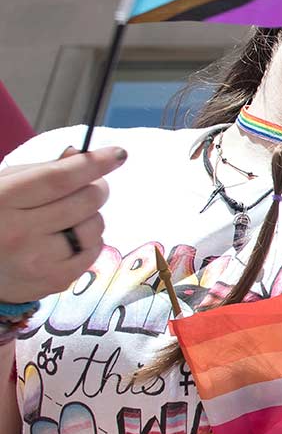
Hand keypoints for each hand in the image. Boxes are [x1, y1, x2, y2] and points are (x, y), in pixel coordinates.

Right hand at [0, 146, 124, 303]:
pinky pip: (94, 251)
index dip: (93, 164)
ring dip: (92, 216)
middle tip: (92, 186)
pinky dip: (90, 240)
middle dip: (97, 188)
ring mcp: (38, 260)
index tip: (118, 154)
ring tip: (70, 217)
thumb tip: (80, 155)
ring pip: (94, 226)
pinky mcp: (55, 280)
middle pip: (84, 201)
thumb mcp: (5, 186)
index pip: (58, 179)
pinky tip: (70, 238)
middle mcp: (19, 232)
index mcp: (2, 201)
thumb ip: (42, 170)